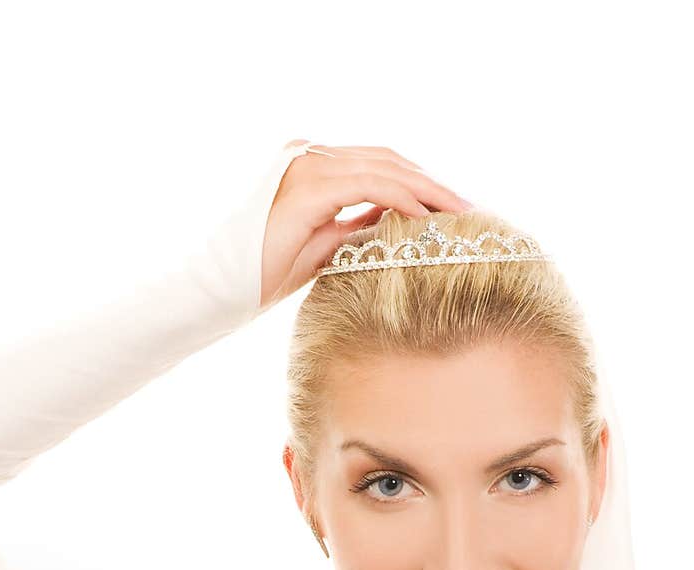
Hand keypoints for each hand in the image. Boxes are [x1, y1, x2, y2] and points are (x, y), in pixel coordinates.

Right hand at [260, 140, 472, 308]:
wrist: (226, 288)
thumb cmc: (268, 272)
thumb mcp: (327, 245)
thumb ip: (359, 224)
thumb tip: (399, 219)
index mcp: (315, 166)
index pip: (379, 165)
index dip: (418, 182)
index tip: (452, 207)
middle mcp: (311, 157)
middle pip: (387, 160)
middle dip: (430, 183)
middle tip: (468, 207)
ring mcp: (307, 168)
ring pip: (382, 169)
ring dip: (424, 190)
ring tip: (457, 212)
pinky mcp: (307, 189)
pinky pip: (367, 186)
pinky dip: (399, 199)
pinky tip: (424, 216)